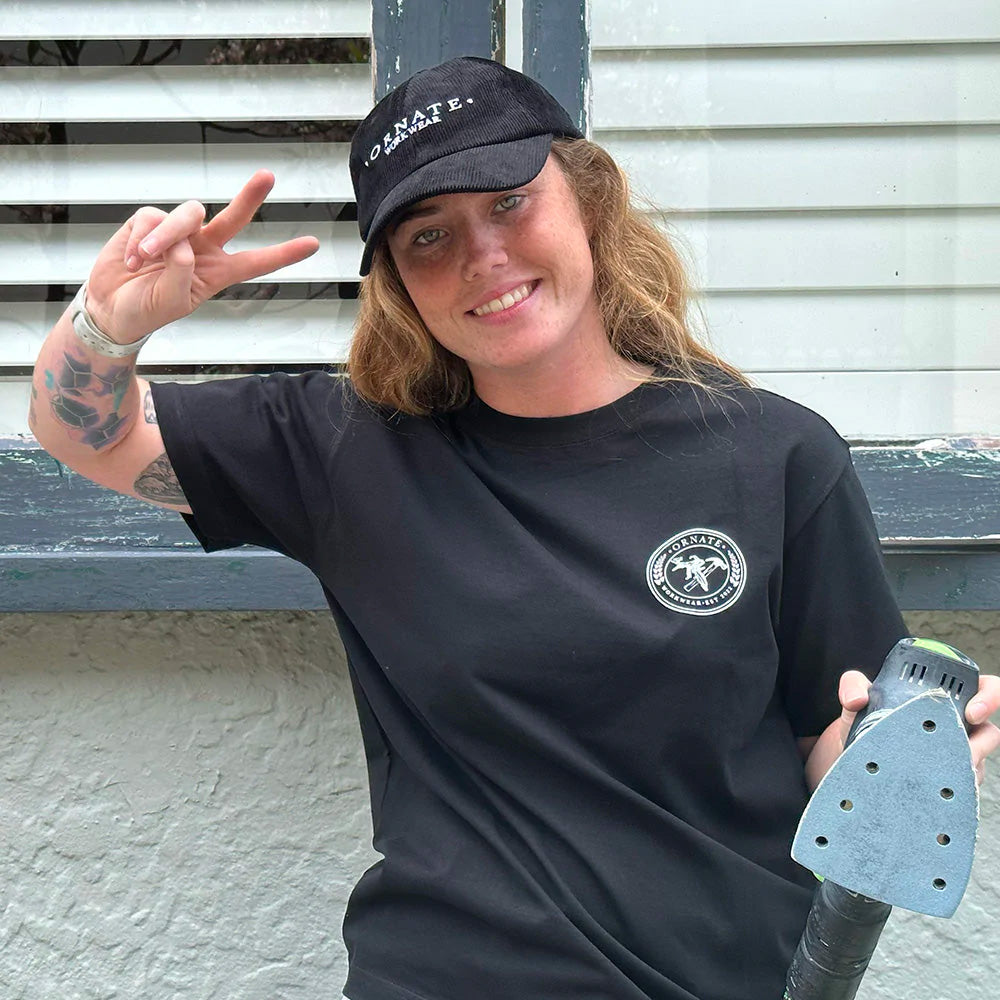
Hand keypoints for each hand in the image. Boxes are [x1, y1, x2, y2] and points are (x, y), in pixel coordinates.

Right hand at [83, 170, 319, 342]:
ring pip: (187, 214)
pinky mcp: (149, 222)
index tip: (313, 244)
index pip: (256, 262)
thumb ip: (180, 273)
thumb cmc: (146, 310)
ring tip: (144, 260)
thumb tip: (182, 242)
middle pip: (234, 218)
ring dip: (166, 236)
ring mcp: (178, 233)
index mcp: (218, 273)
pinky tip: (132, 258)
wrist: (111, 307)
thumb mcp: (170, 301)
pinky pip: (153, 218)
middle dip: (251, 196)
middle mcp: (203, 248)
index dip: (284, 253)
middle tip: (268, 176)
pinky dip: (141, 238)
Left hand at [806, 670, 999, 789]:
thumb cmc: (867, 721)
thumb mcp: (857, 700)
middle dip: (984, 742)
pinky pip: (961, 784)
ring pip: (977, 761)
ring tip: (940, 773)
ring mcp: (956, 753)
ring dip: (963, 767)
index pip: (982, 688)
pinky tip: (934, 790)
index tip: (972, 711)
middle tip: (965, 751)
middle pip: (989, 730)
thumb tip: (855, 698)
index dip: (988, 697)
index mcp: (942, 697)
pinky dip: (951, 786)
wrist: (858, 756)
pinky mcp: (949, 778)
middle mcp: (956, 724)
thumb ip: (852, 686)